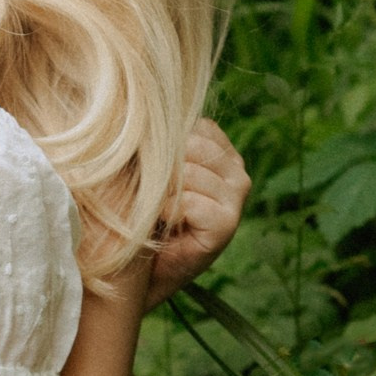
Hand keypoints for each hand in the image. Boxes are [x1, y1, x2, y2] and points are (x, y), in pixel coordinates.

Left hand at [143, 120, 248, 310]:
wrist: (138, 270)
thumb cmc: (140, 213)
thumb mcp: (150, 168)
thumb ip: (158, 140)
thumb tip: (141, 105)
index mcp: (220, 150)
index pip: (191, 124)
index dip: (160, 145)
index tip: (147, 170)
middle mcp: (236, 170)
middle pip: (189, 144)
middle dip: (160, 167)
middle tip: (149, 194)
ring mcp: (237, 197)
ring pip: (188, 172)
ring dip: (160, 192)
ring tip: (155, 210)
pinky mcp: (228, 224)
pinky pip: (188, 201)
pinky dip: (167, 212)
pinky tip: (162, 223)